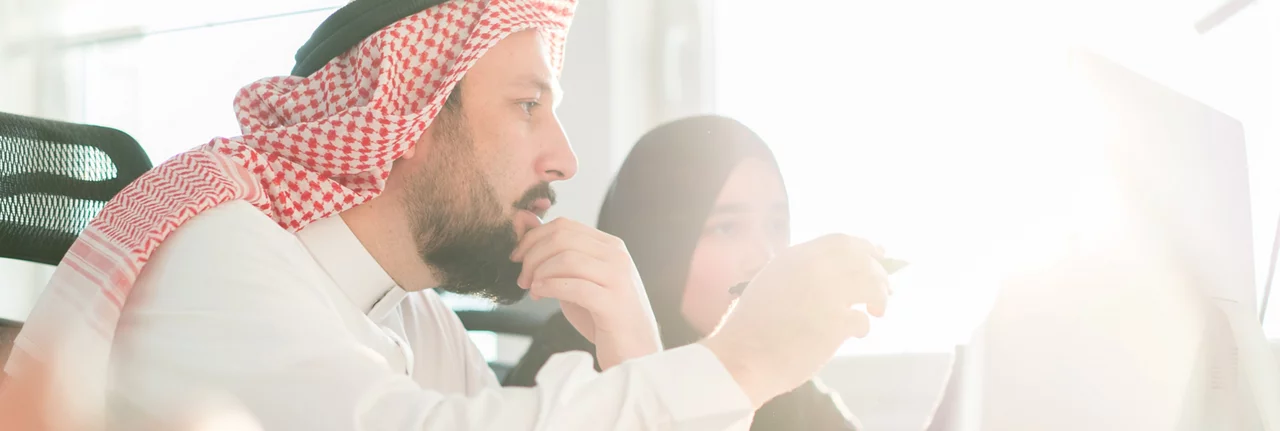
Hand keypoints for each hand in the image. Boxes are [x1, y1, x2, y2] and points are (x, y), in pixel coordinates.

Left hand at [510, 218, 661, 368]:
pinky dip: (550, 287)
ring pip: (567, 258)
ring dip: (539, 273)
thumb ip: (558, 259)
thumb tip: (525, 230)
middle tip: (522, 278)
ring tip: (532, 290)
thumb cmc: (601, 317)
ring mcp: (618, 279)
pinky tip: (540, 295)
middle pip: (563, 238)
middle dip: (533, 255)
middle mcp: (617, 256)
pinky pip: (575, 286)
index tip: (517, 257)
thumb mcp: (578, 281)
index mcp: (610, 246)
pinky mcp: (614, 304)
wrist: (634, 352)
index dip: (533, 238)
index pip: (565, 225)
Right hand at [700, 234, 889, 408]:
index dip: (866, 247)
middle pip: (863, 261)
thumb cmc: (750, 326)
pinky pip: (862, 319)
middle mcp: (814, 269)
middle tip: (887, 289)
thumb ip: (799, 272)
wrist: (741, 357)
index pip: (842, 241)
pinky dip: (863, 326)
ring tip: (878, 310)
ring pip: (871, 286)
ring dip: (880, 297)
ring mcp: (826, 294)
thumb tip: (832, 272)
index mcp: (796, 256)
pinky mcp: (835, 323)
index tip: (879, 254)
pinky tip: (856, 334)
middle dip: (880, 273)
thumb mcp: (770, 283)